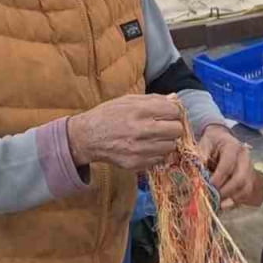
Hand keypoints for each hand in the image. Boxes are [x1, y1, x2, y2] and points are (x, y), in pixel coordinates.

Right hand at [66, 94, 185, 170]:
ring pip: (171, 146)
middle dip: (173, 127)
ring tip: (154, 137)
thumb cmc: (107, 115)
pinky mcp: (136, 163)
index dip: (174, 112)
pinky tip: (146, 147)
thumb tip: (174, 99)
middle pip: (176, 130)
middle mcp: (140, 130)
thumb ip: (153, 99)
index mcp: (139, 111)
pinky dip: (156, 153)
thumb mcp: (127, 100)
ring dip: (166, 141)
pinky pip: (159, 159)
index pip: (173, 111)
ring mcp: (139, 149)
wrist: (86, 138)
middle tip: (164, 126)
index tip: (168, 114)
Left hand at [198, 124, 254, 203]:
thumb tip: (196, 177)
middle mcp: (244, 157)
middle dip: (225, 190)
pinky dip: (233, 202)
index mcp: (232, 146)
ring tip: (216, 204)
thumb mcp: (202, 146)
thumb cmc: (210, 144)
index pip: (228, 163)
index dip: (219, 176)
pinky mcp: (248, 180)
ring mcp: (248, 169)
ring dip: (230, 198)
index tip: (209, 185)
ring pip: (244, 188)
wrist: (220, 143)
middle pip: (240, 178)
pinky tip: (222, 206)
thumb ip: (199, 159)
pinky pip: (244, 195)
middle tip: (212, 197)